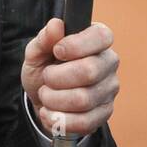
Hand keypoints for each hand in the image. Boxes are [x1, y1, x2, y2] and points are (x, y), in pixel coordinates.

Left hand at [20, 17, 118, 138]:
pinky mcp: (105, 113)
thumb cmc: (45, 68)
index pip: (101, 37)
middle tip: (46, 77)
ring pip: (84, 100)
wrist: (43, 99)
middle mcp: (109, 63)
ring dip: (54, 100)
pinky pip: (85, 122)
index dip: (76, 45)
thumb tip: (56, 25)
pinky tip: (50, 113)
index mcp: (97, 40)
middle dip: (57, 77)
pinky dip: (60, 120)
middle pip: (90, 71)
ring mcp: (109, 89)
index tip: (57, 51)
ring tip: (45, 95)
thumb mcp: (37, 51)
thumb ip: (45, 38)